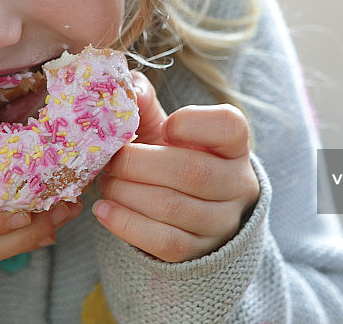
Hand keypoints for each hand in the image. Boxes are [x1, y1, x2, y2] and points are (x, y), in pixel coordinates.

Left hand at [93, 73, 259, 262]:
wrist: (185, 208)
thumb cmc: (171, 157)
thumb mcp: (162, 127)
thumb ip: (144, 102)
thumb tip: (129, 90)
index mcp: (234, 144)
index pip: (229, 126)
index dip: (192, 122)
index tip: (164, 127)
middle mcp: (237, 183)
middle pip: (191, 171)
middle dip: (138, 163)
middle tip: (111, 161)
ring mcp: (222, 222)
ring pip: (172, 207)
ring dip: (126, 192)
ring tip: (106, 183)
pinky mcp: (200, 252)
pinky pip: (164, 241)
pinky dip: (127, 224)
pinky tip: (105, 210)